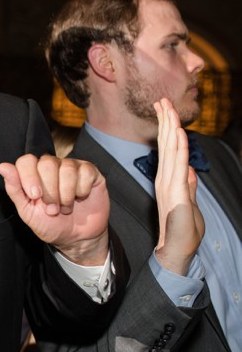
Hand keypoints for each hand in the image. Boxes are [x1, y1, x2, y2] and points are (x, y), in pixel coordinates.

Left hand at [0, 154, 109, 264]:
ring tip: (65, 208)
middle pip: (47, 163)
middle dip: (49, 191)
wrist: (75, 238)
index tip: (35, 196)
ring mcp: (72, 167)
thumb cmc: (49, 224)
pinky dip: (81, 190)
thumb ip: (14, 189)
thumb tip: (2, 166)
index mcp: (33, 173)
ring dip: (66, 194)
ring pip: (67, 168)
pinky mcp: (90, 172)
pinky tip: (80, 198)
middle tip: (52, 209)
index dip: (29, 177)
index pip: (26, 161)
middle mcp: (52, 166)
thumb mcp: (27, 211)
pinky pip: (85, 172)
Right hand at [153, 98, 203, 273]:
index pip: (169, 149)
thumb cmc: (183, 231)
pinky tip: (178, 133)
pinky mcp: (176, 193)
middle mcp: (167, 179)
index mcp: (169, 180)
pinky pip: (177, 165)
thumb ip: (189, 186)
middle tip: (161, 100)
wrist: (177, 251)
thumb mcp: (190, 204)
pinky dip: (178, 147)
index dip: (168, 128)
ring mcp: (170, 184)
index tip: (165, 110)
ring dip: (170, 127)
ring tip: (166, 107)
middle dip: (166, 121)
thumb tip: (190, 171)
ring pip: (171, 150)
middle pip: (168, 144)